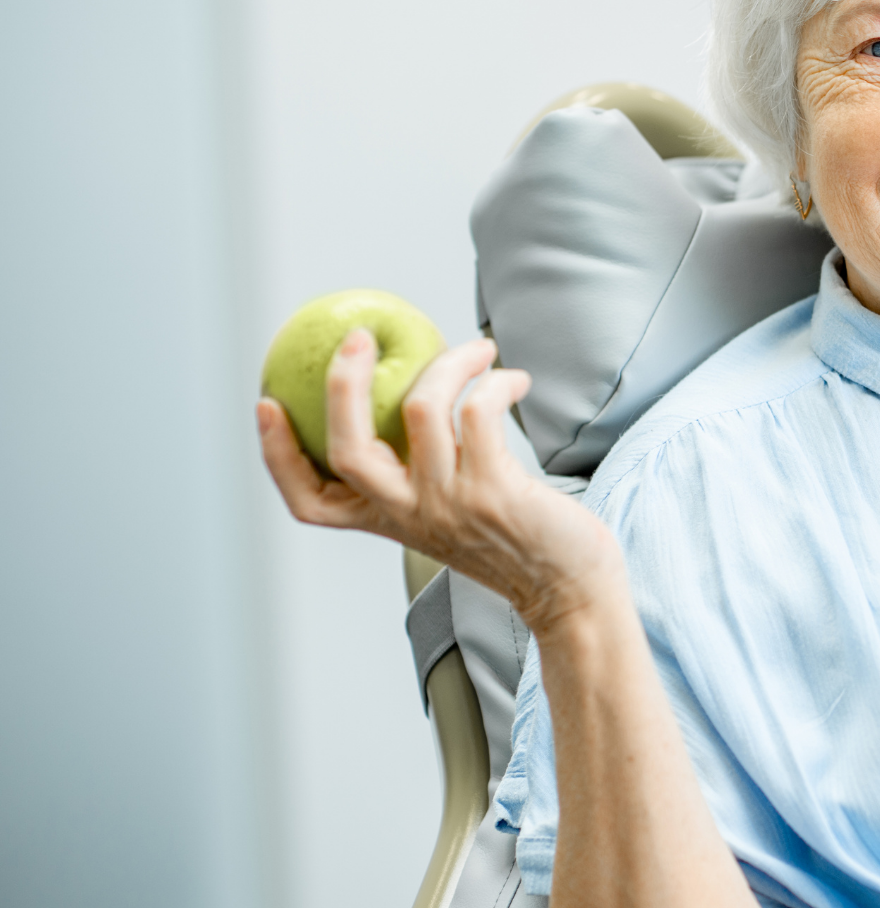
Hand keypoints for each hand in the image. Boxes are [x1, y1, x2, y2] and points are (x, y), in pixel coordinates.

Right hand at [257, 329, 624, 634]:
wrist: (567, 588)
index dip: (276, 454)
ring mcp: (447, 503)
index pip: (309, 501)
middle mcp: (408, 514)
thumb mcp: (450, 513)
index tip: (267, 403)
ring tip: (479, 349)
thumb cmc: (514, 539)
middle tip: (359, 337)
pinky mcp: (493, 490)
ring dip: (450, 362)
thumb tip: (412, 393)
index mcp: (387, 521)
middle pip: (347, 449)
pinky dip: (495, 382)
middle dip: (342, 384)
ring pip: (420, 409)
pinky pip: (478, 411)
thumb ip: (423, 474)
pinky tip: (514, 381)